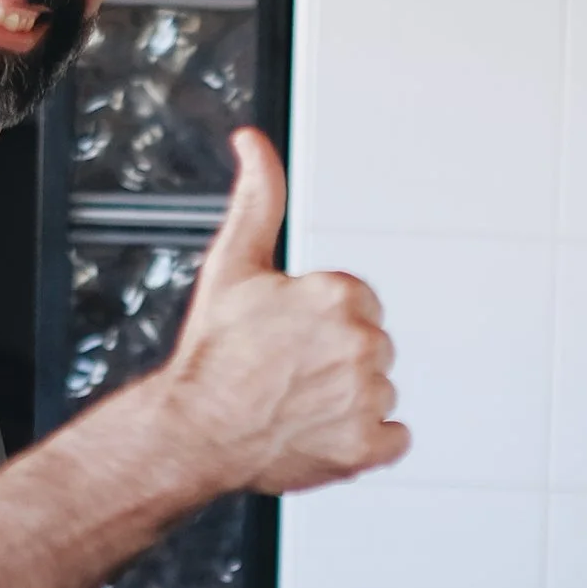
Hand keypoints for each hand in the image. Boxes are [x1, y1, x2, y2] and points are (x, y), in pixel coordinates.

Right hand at [157, 130, 407, 497]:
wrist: (191, 432)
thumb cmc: (211, 354)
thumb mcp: (232, 263)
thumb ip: (258, 198)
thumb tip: (253, 142)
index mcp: (337, 295)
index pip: (359, 305)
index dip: (320, 322)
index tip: (286, 339)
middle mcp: (360, 343)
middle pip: (372, 347)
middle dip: (337, 359)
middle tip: (287, 373)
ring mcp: (366, 397)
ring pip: (380, 391)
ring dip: (349, 401)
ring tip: (297, 405)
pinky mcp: (367, 445)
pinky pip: (394, 438)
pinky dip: (366, 441)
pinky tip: (324, 433)